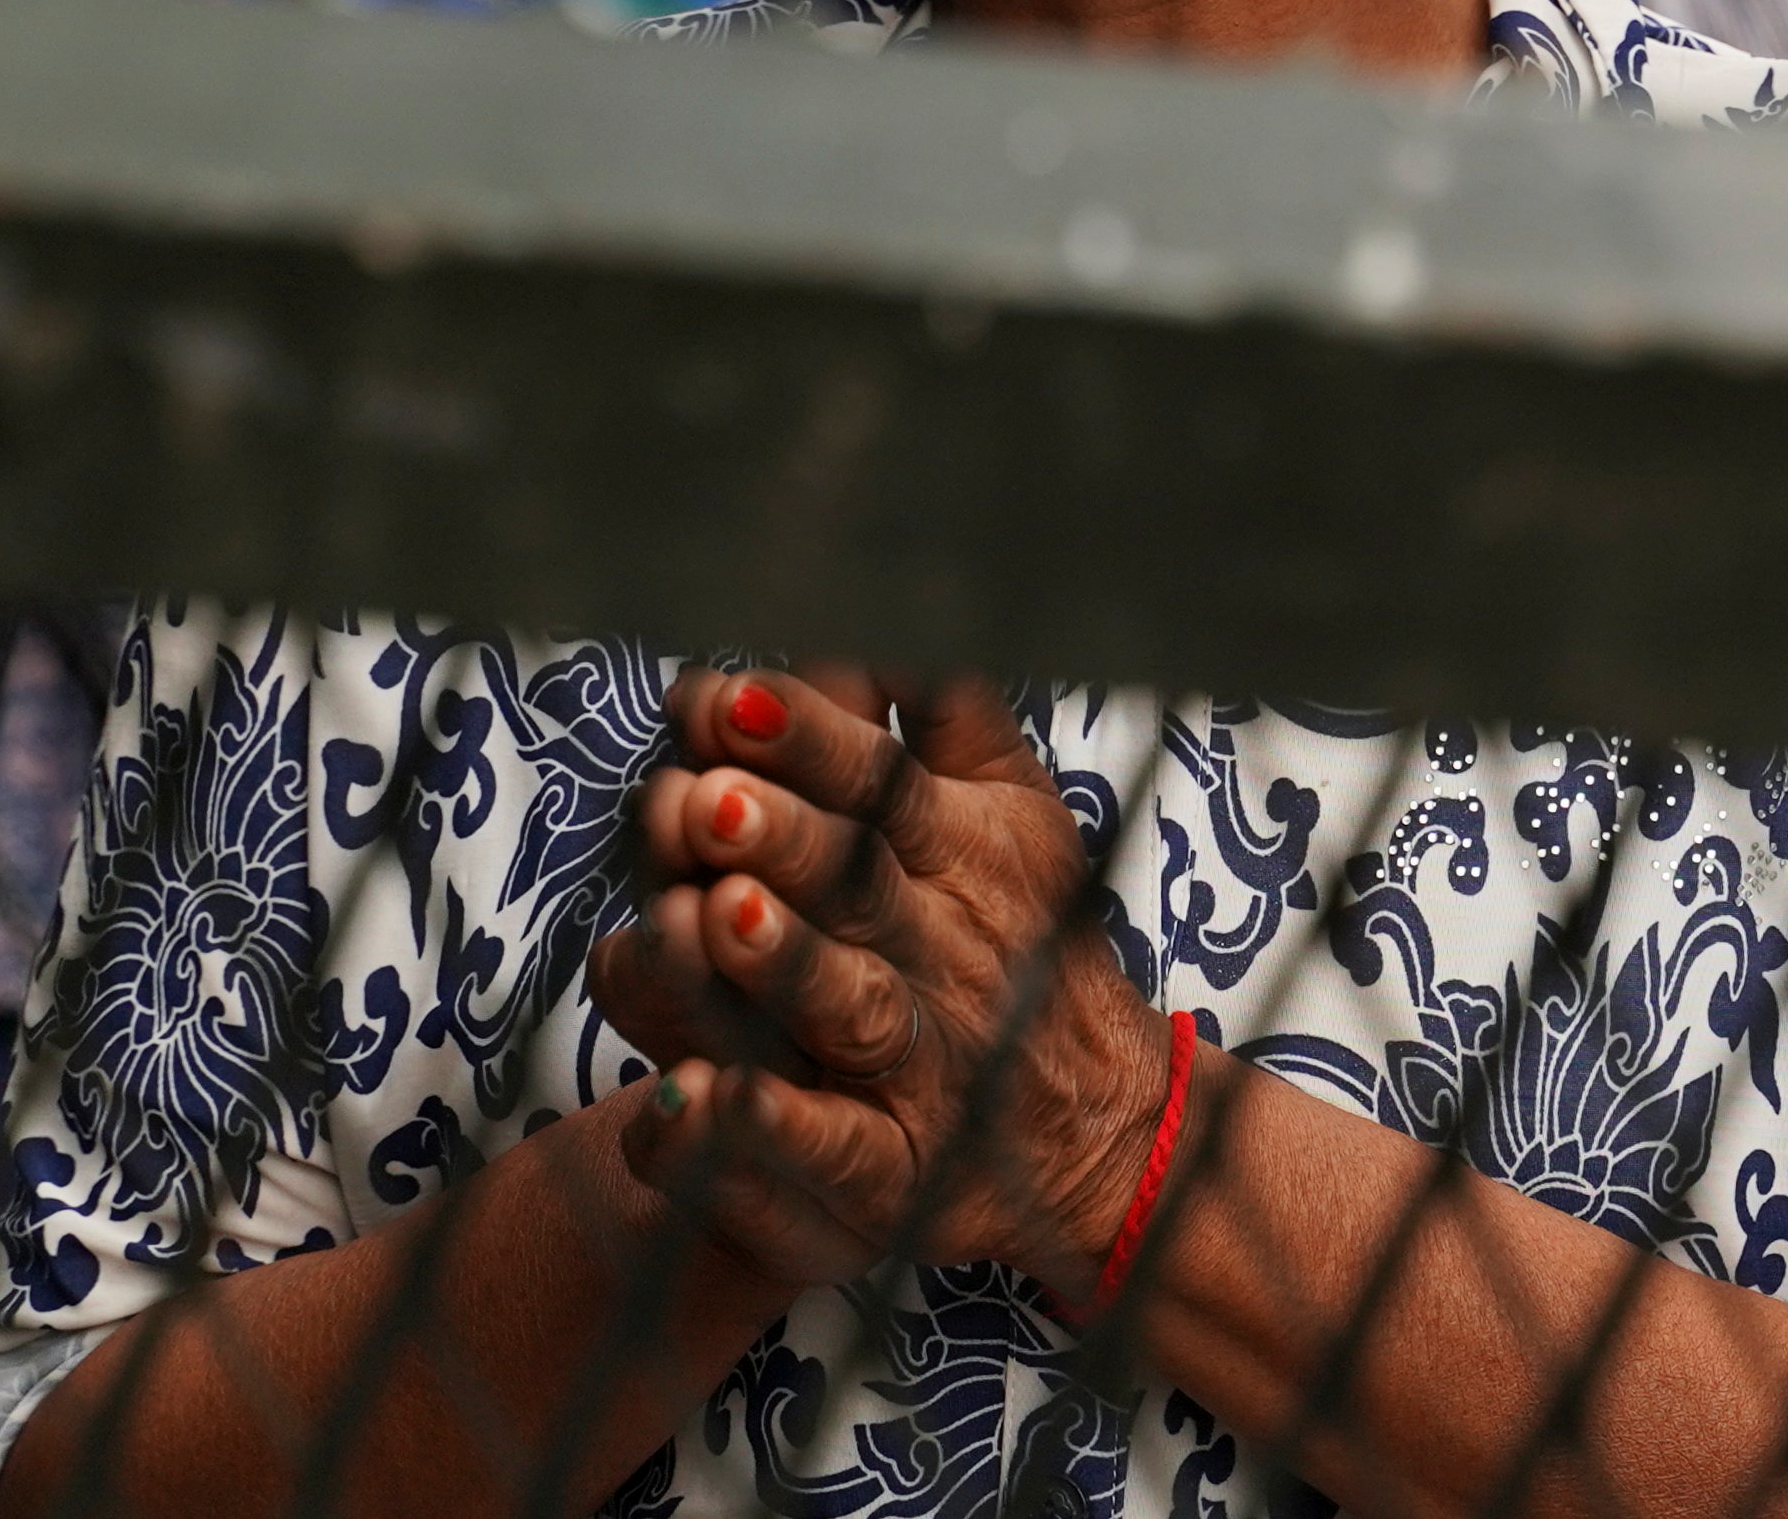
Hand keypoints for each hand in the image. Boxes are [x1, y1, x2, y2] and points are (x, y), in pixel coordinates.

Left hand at [588, 669, 1172, 1300]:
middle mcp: (948, 951)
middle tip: (704, 799)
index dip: (804, 740)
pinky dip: (756, 1135)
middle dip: (783, 839)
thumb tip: (850, 615)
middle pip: (858, 883)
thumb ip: (939, 707)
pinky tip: (688, 1101)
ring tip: (718, 917)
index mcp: (967, 850)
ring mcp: (922, 1064)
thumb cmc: (1023, 939)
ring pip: (845, 1007)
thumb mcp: (1012, 808)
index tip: (719, 696)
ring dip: (782, 964)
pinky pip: (824, 1154)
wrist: (1099, 1130)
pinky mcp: (888, 1173)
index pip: (883, 779)